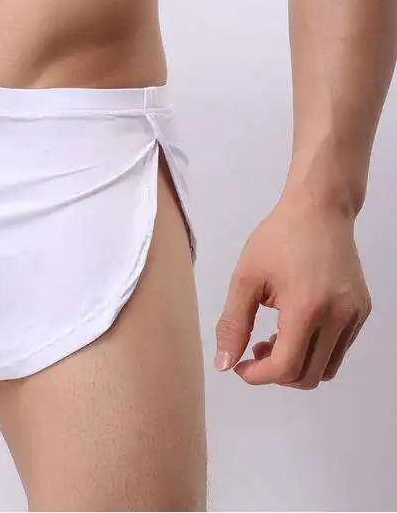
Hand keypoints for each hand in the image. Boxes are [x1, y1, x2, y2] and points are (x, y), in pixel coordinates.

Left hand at [215, 191, 370, 388]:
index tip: (238, 365)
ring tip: (272, 339)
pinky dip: (313, 352)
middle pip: (307, 376)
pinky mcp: (362, 311)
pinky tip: (293, 328)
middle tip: (253, 349)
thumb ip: (233, 324)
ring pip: (326, 368)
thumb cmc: (278, 239)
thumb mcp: (245, 279)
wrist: (319, 210)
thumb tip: (224, 363)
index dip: (257, 376)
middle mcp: (338, 316)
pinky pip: (338, 350)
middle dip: (274, 373)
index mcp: (307, 308)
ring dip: (295, 365)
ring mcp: (354, 315)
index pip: (285, 367)